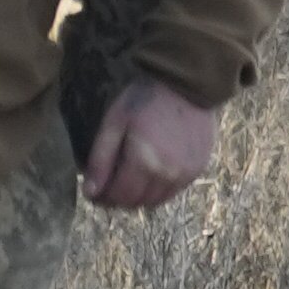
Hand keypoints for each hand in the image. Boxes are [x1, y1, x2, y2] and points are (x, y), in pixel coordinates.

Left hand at [79, 80, 219, 211]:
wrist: (186, 86)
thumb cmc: (144, 101)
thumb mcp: (114, 124)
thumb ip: (101, 159)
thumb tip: (91, 192)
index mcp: (144, 163)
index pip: (119, 197)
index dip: (102, 198)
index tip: (92, 191)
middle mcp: (168, 175)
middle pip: (136, 203)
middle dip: (117, 199)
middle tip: (107, 186)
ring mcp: (186, 174)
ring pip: (155, 202)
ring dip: (137, 197)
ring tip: (126, 181)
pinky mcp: (198, 169)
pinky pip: (173, 192)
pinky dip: (157, 190)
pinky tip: (148, 174)